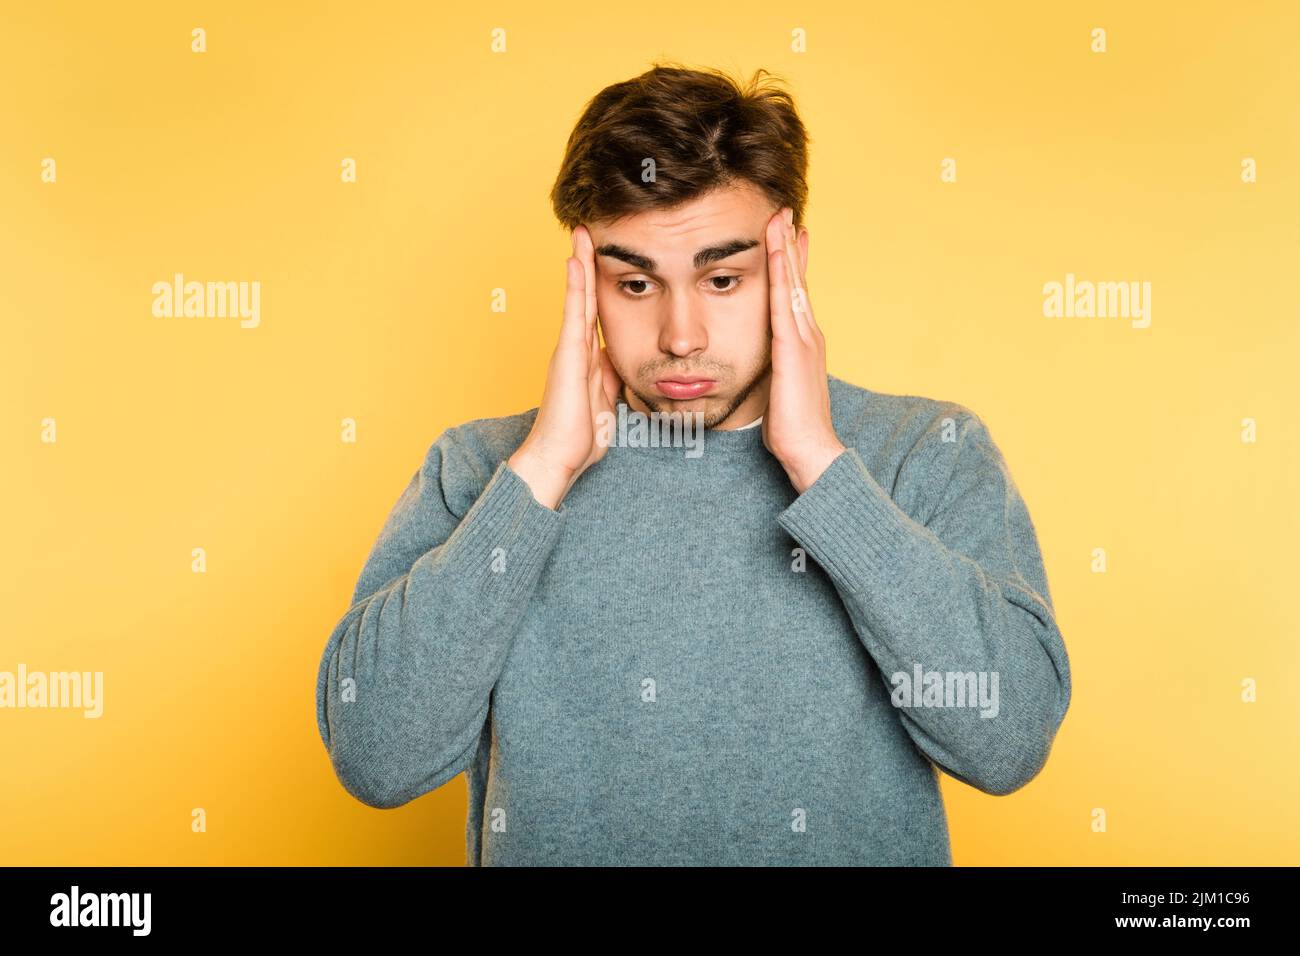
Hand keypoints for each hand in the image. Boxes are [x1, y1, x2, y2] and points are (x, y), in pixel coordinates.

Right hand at [508, 225, 622, 509]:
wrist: (558, 459)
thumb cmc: (579, 438)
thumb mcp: (606, 402)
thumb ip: (610, 378)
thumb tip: (617, 360)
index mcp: (586, 358)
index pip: (594, 312)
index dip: (598, 284)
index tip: (602, 258)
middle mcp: (574, 349)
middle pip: (584, 297)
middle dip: (587, 263)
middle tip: (588, 230)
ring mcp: (568, 350)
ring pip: (578, 299)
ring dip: (580, 265)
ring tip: (582, 234)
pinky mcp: (566, 357)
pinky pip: (573, 315)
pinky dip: (575, 288)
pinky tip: (575, 262)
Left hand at [761, 207, 846, 493]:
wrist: (810, 450)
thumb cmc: (791, 428)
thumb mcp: (778, 389)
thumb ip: (774, 370)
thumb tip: (765, 365)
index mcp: (802, 343)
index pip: (795, 294)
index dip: (791, 263)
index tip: (786, 236)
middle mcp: (808, 334)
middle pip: (797, 279)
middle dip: (790, 245)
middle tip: (785, 212)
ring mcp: (804, 339)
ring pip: (793, 283)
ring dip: (785, 248)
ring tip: (780, 218)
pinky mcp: (793, 347)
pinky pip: (784, 301)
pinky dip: (781, 273)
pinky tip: (775, 251)